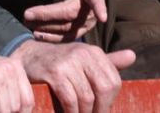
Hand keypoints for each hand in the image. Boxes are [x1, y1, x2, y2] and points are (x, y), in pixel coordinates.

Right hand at [11, 40, 132, 112]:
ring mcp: (68, 62)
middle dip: (99, 110)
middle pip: (104, 90)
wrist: (27, 56)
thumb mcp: (84, 60)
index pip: (114, 82)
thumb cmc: (60, 63)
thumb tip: (132, 55)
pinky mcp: (54, 73)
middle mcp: (83, 53)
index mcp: (94, 52)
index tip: (100, 110)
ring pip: (87, 98)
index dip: (109, 101)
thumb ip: (108, 62)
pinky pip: (70, 100)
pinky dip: (71, 112)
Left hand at [23, 0, 105, 41]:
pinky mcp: (76, 31)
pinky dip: (51, 38)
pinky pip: (65, 37)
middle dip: (48, 15)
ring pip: (67, 29)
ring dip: (47, 29)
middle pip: (70, 15)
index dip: (99, 6)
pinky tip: (36, 35)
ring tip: (27, 23)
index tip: (102, 16)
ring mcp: (85, 23)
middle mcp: (91, 9)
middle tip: (27, 14)